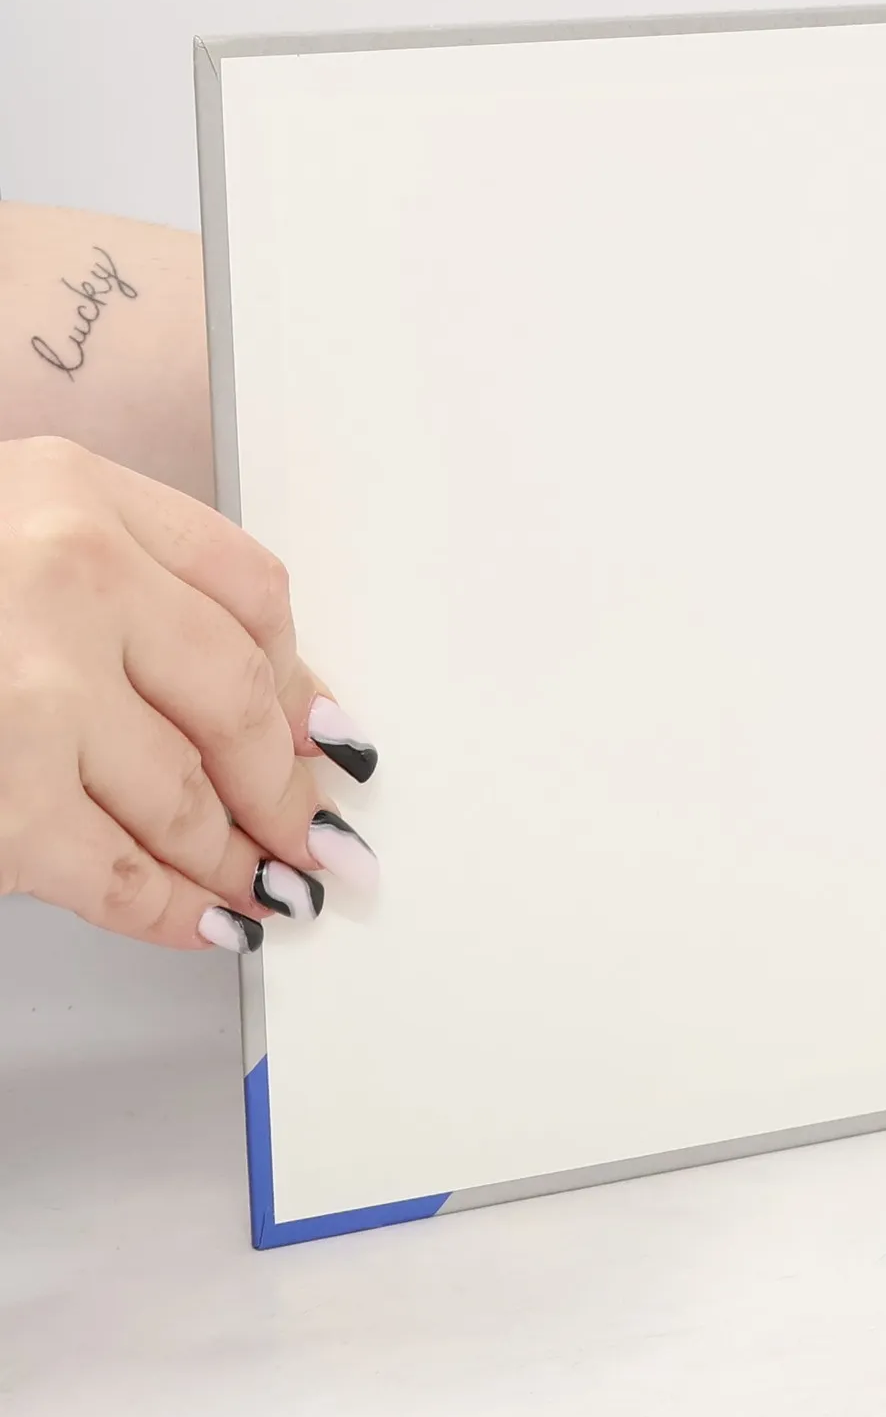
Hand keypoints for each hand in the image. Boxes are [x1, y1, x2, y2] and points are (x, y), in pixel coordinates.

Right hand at [0, 437, 377, 951]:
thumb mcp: (5, 532)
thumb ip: (124, 590)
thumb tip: (279, 707)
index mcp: (70, 492)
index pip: (247, 588)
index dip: (296, 676)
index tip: (323, 734)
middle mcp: (63, 573)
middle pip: (237, 698)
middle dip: (282, 786)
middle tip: (314, 834)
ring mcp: (27, 690)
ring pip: (186, 793)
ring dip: (238, 857)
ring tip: (270, 887)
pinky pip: (114, 871)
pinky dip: (173, 910)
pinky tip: (208, 925)